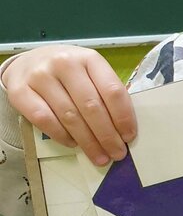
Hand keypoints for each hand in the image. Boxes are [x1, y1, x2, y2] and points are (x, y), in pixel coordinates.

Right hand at [1, 46, 135, 164]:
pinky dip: (62, 135)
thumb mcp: (91, 73)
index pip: (113, 91)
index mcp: (90, 59)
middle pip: (92, 107)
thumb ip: (106, 94)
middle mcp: (65, 64)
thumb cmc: (70, 73)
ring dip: (88, 141)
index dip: (123, 117)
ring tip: (99, 156)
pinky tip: (73, 143)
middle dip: (107, 136)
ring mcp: (40, 76)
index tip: (129, 137)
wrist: (29, 63)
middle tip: (117, 153)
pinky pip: (44, 120)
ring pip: (70, 116)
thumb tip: (123, 129)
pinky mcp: (20, 91)